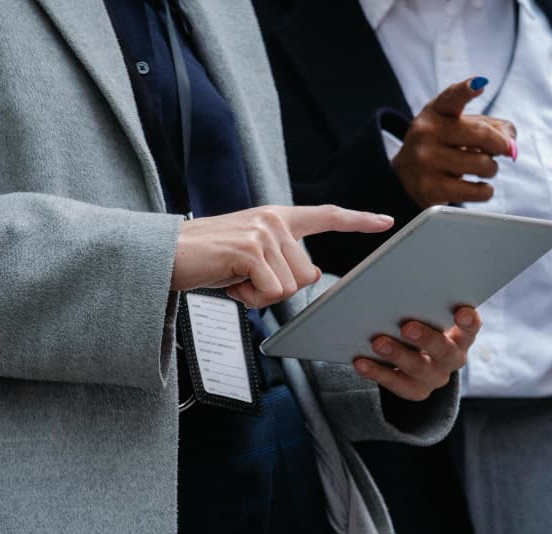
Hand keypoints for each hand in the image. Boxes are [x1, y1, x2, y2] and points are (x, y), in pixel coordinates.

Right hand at [170, 204, 392, 306]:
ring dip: (261, 295)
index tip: (386, 221)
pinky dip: (250, 299)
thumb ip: (283, 260)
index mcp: (277, 218)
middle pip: (308, 274)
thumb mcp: (252, 256)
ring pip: (291, 287)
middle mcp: (274, 220)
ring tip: (235, 278)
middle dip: (278, 289)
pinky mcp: (250, 250)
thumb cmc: (208, 260)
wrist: (165, 255)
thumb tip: (313, 274)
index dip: (358, 220)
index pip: (326, 215)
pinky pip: (271, 293)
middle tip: (245, 279)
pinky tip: (230, 283)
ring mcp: (262, 233)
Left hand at [353, 306, 481, 400]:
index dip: (469, 321)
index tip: (461, 311)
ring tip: (378, 343)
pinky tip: (361, 362)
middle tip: (407, 327)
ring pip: (419, 369)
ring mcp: (434, 377)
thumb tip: (394, 285)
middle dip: (427, 339)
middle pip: (445, 351)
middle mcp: (452, 358)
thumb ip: (422, 305)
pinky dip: (377, 372)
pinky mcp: (415, 390)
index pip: (471, 328)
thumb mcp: (428, 315)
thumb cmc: (422, 324)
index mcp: (461, 336)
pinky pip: (396, 384)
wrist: (417, 357)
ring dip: (397, 355)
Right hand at [392, 77, 517, 208]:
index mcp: (436, 111)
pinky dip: (485, 191)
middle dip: (499, 146)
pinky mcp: (430, 189)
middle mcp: (426, 133)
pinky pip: (475, 191)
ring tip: (483, 169)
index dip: (466, 90)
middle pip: (482, 135)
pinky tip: (479, 187)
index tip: (479, 84)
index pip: (452, 98)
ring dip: (492, 169)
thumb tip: (512, 145)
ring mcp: (425, 161)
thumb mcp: (461, 126)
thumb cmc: (444, 145)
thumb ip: (494, 127)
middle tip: (499, 151)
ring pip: (483, 165)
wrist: (406, 175)